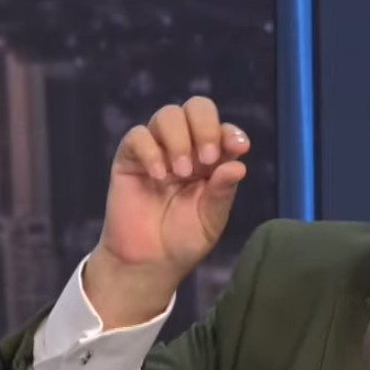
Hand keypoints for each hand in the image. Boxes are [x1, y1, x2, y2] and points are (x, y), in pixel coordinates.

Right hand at [86, 97, 250, 326]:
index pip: (222, 130)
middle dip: (205, 126)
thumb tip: (239, 165)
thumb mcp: (211, 219)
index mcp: (212, 160)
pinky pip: (137, 136)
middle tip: (207, 158)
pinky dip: (150, 150)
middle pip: (196, 108)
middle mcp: (186, 148)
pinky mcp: (130, 159)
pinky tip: (159, 176)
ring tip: (181, 172)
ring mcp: (157, 150)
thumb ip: (223, 191)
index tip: (239, 147)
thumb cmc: (184, 239)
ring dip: (179, 139)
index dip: (230, 132)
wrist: (148, 261)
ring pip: (167, 115)